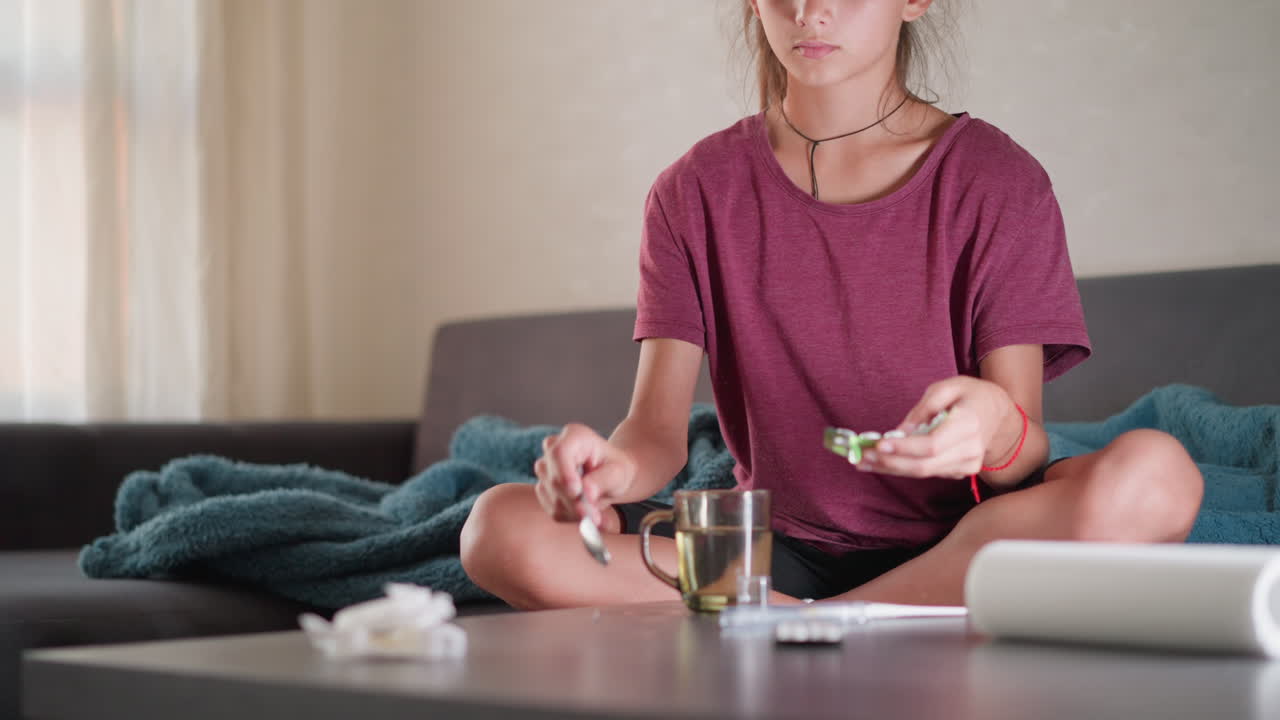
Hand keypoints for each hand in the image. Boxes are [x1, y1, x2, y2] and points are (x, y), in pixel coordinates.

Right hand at [533, 423, 636, 525]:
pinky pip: (553, 509)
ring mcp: (545, 469)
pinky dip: (572, 517)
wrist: (611, 477)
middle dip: (574, 502)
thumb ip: (603, 480)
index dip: (564, 474)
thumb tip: (587, 492)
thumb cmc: (616, 469)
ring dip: (575, 511)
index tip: (576, 492)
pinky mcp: (544, 489)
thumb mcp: (618, 472)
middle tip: (595, 517)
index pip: (559, 452)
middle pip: (553, 478)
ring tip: (598, 514)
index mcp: (574, 436)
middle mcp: (554, 449)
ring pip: (552, 497)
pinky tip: (588, 514)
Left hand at [856, 376, 1012, 479]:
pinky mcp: (962, 471)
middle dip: (890, 463)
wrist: (998, 413)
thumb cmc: (969, 395)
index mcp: (968, 423)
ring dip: (891, 468)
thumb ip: (923, 408)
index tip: (879, 444)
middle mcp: (971, 449)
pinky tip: (883, 463)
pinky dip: (904, 468)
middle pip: (925, 465)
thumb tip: (900, 432)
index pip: (932, 445)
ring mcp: (969, 464)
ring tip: (862, 462)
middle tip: (861, 457)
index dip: (904, 448)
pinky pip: (929, 472)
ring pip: (924, 472)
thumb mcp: (946, 387)